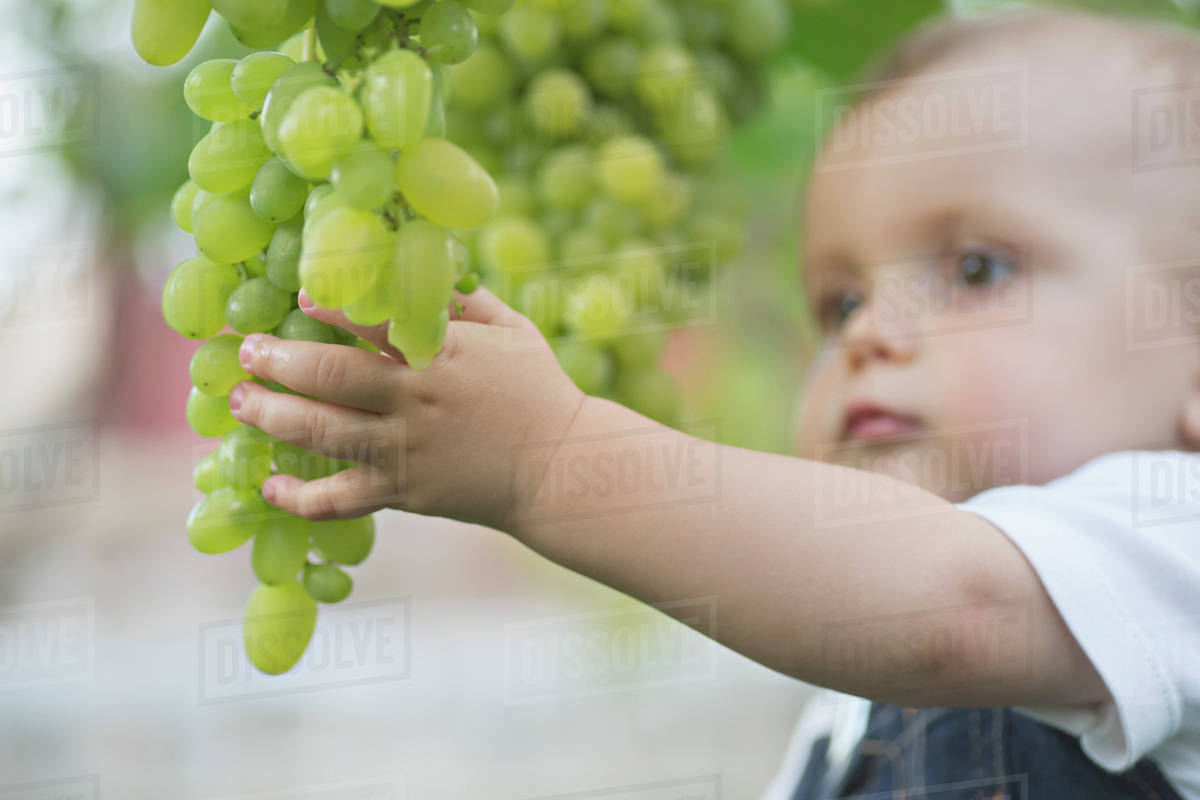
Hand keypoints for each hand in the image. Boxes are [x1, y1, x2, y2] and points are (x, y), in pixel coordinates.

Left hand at [227, 287, 585, 531]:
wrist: (561, 469)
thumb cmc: (538, 390)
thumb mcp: (513, 330)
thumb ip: (464, 299)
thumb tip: (419, 263)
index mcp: (445, 353)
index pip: (376, 323)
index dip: (331, 306)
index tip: (301, 297)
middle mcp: (418, 401)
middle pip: (332, 377)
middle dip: (279, 362)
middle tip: (245, 353)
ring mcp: (407, 450)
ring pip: (324, 433)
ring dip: (272, 415)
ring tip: (240, 402)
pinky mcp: (404, 493)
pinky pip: (342, 499)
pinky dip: (301, 497)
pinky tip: (271, 486)